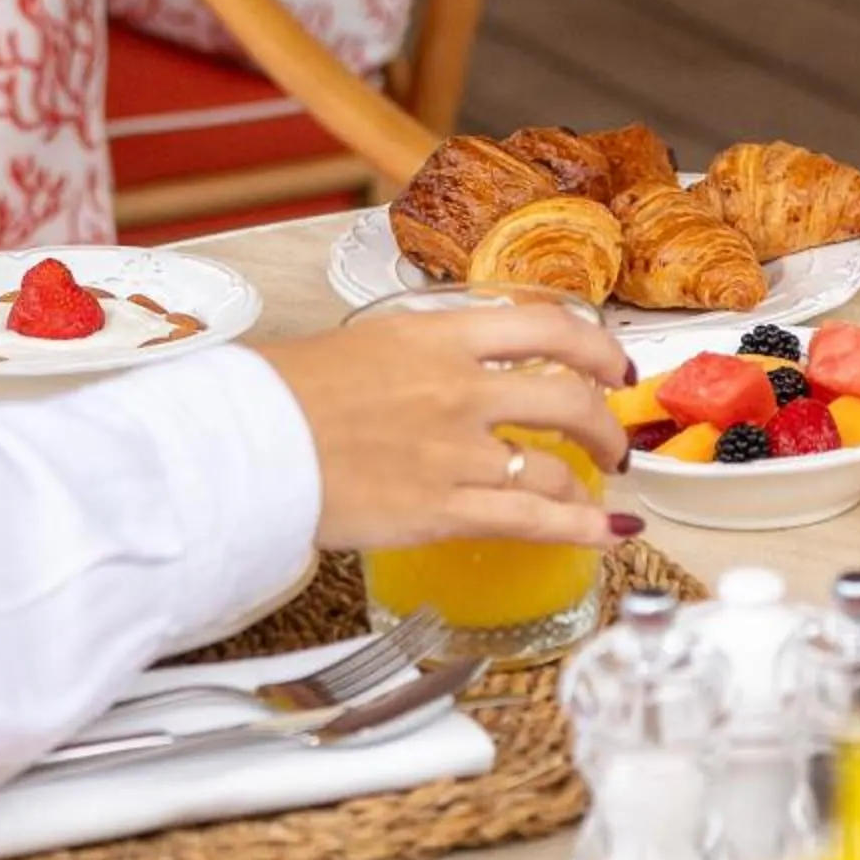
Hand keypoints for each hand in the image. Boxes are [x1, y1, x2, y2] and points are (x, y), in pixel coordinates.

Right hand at [260, 302, 633, 552]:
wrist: (247, 442)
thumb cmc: (285, 393)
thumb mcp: (366, 343)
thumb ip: (423, 351)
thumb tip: (454, 360)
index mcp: (441, 336)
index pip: (548, 326)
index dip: (597, 345)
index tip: (612, 362)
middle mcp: (461, 389)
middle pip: (571, 397)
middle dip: (606, 421)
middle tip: (612, 437)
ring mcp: (456, 452)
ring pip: (557, 466)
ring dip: (591, 481)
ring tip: (601, 493)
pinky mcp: (443, 509)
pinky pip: (534, 519)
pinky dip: (581, 528)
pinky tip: (608, 533)